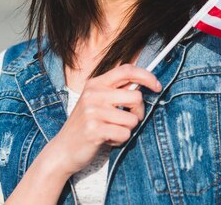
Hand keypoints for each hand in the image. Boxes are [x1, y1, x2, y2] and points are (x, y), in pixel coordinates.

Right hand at [45, 63, 161, 176]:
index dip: (146, 76)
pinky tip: (107, 140)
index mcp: (95, 84)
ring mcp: (93, 111)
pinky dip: (120, 140)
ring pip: (132, 119)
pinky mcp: (94, 130)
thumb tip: (145, 82)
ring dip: (127, 129)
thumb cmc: (86, 125)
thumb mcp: (97, 102)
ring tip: (111, 131)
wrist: (63, 150)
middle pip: (136, 96)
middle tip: (128, 120)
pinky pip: (125, 134)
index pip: (127, 70)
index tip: (157, 86)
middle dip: (138, 112)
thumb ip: (116, 91)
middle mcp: (93, 94)